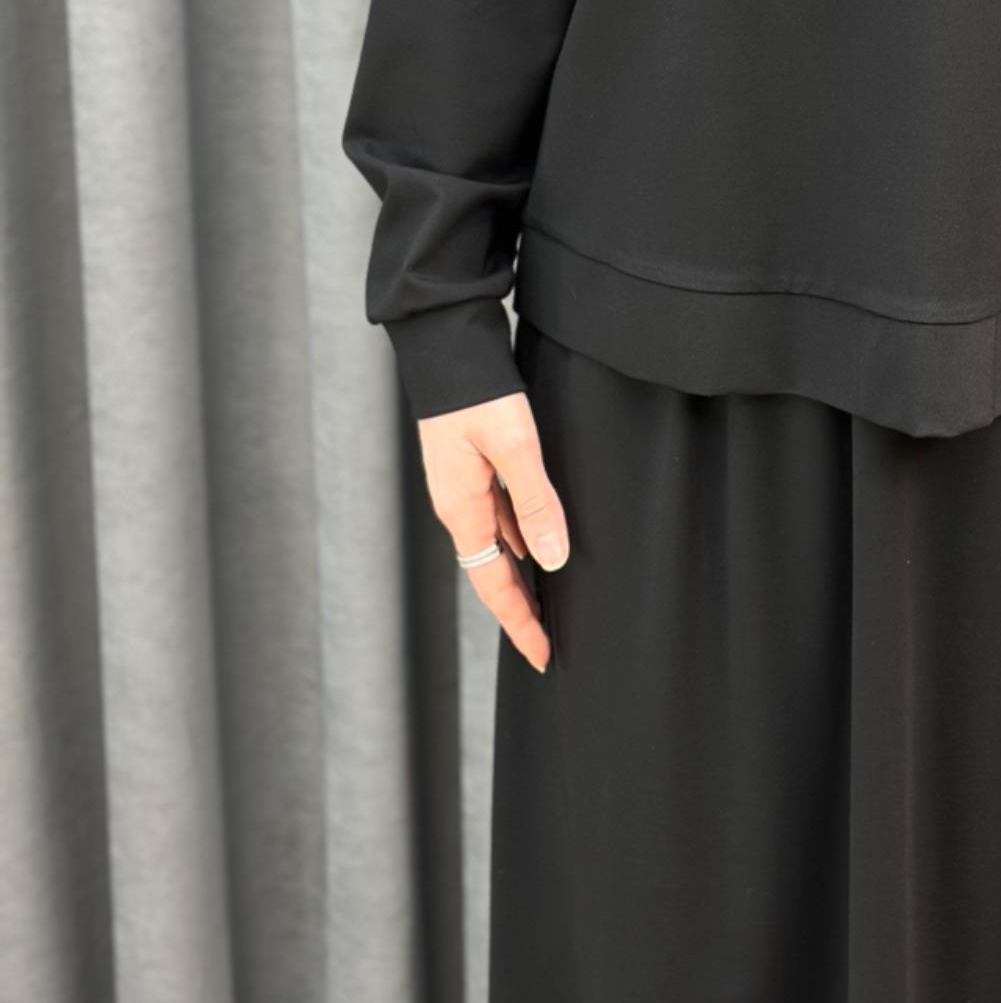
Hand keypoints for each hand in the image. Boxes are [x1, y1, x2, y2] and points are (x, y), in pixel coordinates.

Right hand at [418, 391, 569, 673]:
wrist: (445, 346)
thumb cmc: (477, 392)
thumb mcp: (515, 447)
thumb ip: (535, 503)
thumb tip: (553, 559)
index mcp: (463, 511)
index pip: (494, 585)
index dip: (520, 622)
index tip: (543, 657)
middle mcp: (459, 507)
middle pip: (492, 573)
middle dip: (520, 610)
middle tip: (548, 643)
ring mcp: (463, 489)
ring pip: (496, 546)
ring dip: (522, 576)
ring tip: (551, 603)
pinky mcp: (471, 468)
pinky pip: (498, 519)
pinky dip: (521, 540)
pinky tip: (540, 542)